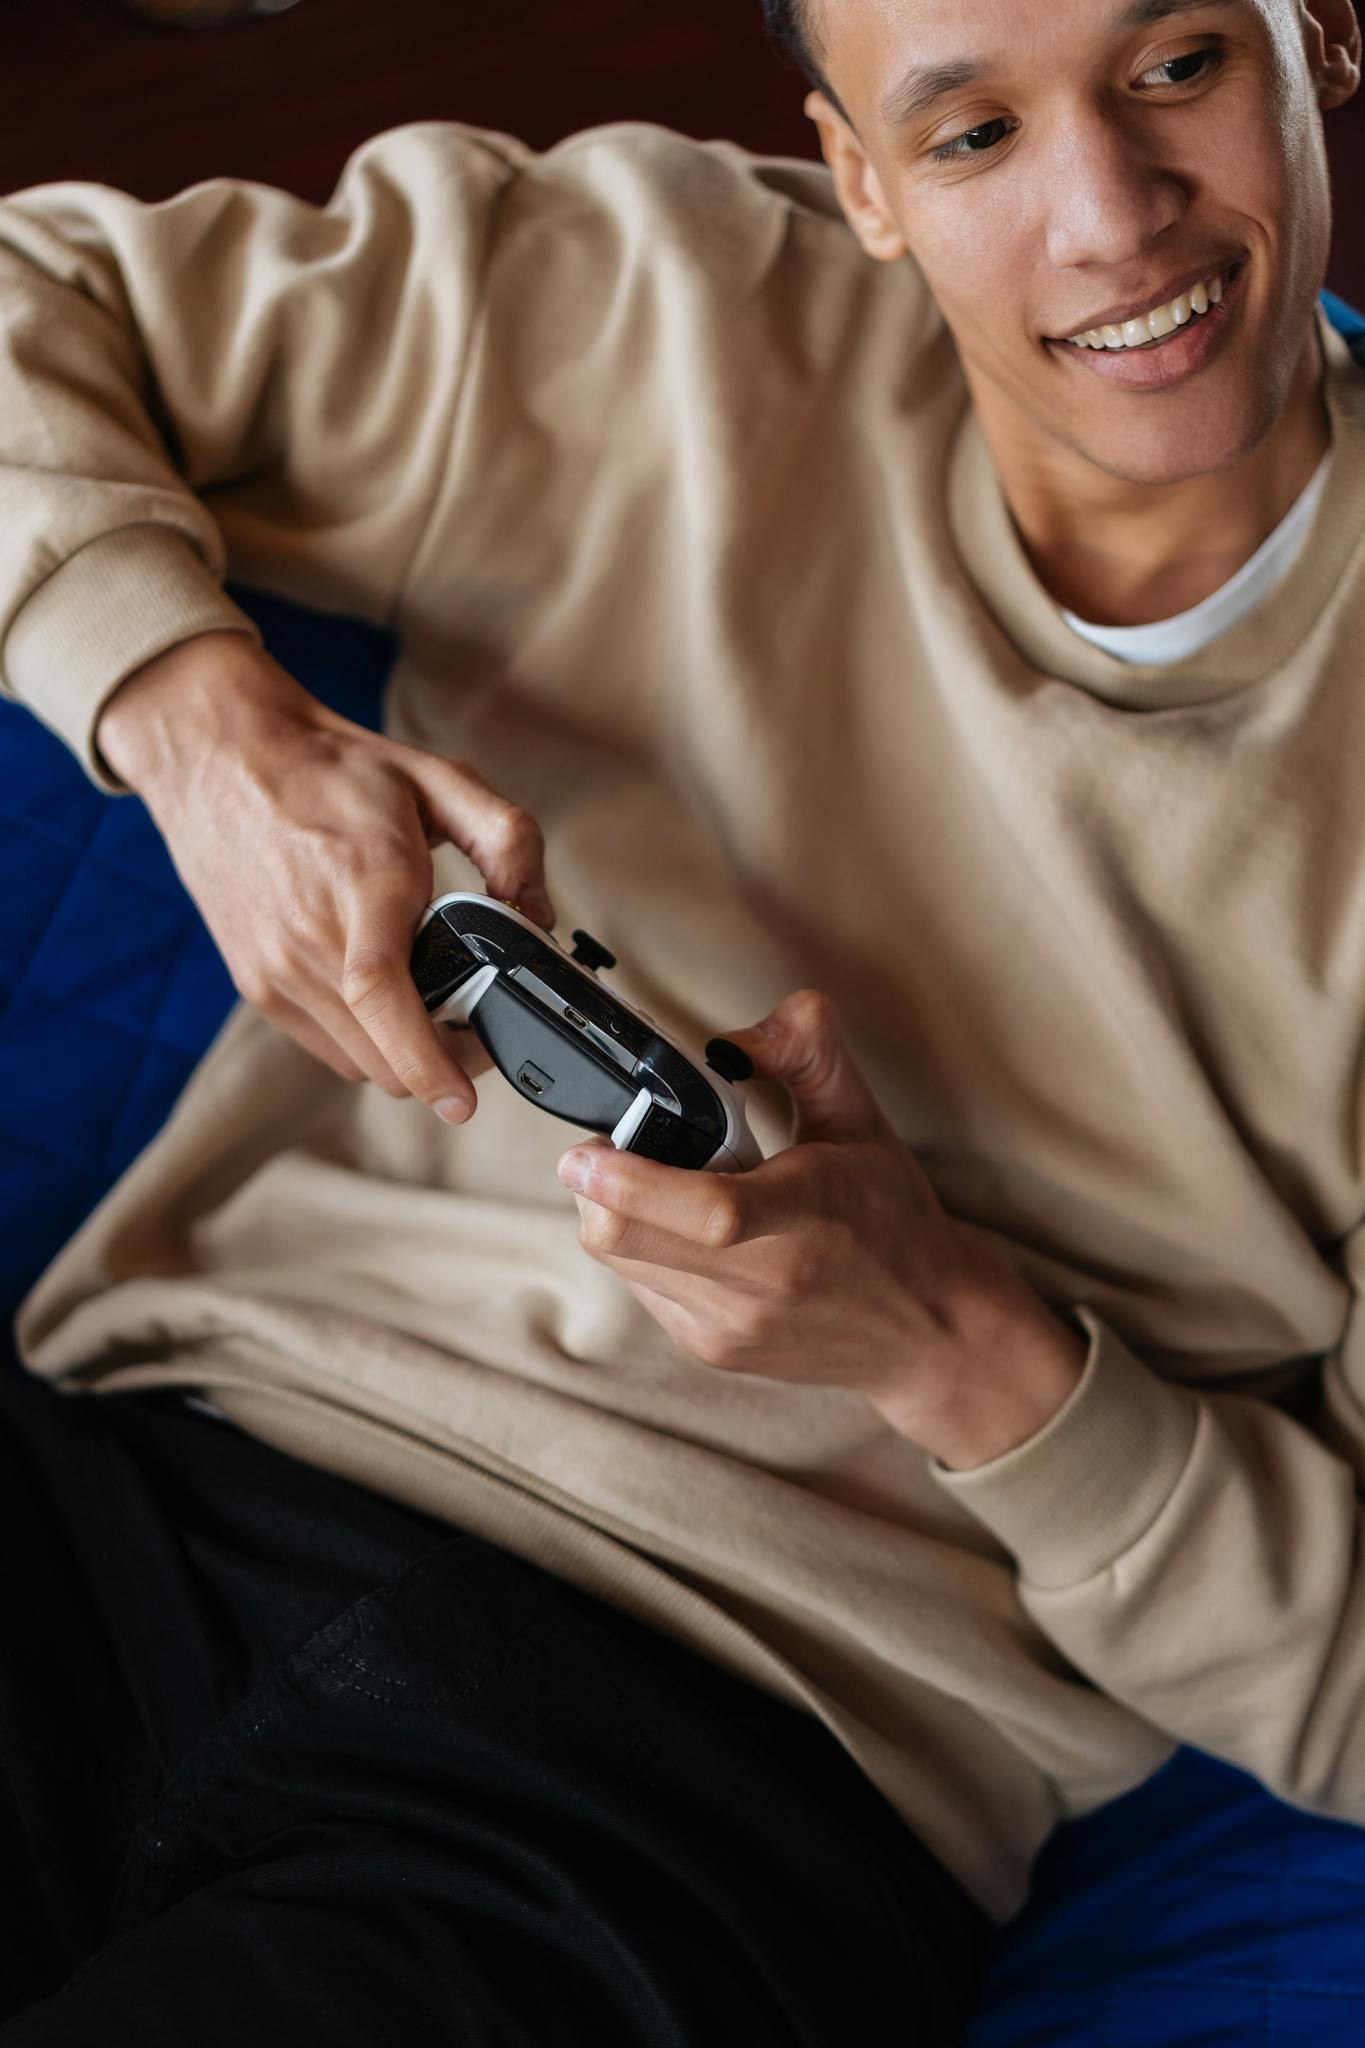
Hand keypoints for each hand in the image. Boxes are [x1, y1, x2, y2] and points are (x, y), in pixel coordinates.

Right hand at [96, 630, 553, 1121]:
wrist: (219, 758)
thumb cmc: (332, 770)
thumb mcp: (438, 777)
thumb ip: (508, 840)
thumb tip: (537, 916)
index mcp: (361, 883)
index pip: (382, 995)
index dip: (427, 1061)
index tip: (463, 1100)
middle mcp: (308, 935)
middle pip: (380, 1052)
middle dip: (442, 1061)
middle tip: (479, 1028)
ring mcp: (273, 967)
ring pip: (357, 1060)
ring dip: (403, 1055)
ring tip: (435, 1009)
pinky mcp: (255, 983)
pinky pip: (326, 1045)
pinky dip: (366, 1040)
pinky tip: (387, 996)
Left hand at [555, 988, 1086, 1467]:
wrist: (928, 1329)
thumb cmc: (892, 1218)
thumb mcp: (861, 1118)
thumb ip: (805, 1052)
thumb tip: (728, 1041)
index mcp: (808, 1214)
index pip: (711, 1211)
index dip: (632, 1180)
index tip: (583, 1154)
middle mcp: (764, 1284)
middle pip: (626, 1238)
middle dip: (598, 1184)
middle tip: (617, 1146)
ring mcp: (731, 1326)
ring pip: (618, 1260)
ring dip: (616, 1212)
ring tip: (666, 1184)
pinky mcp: (711, 1349)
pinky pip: (638, 1285)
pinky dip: (641, 1246)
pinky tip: (683, 1229)